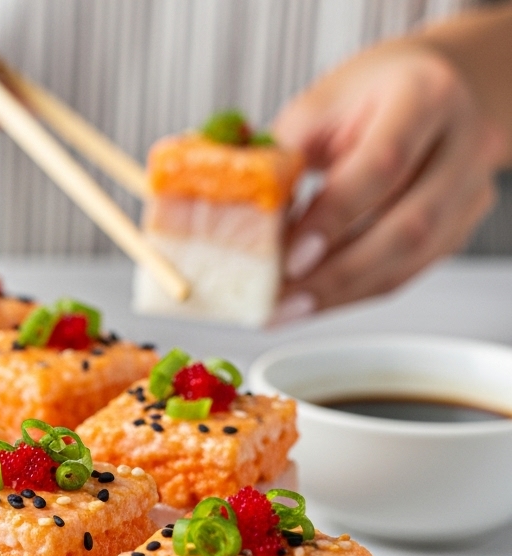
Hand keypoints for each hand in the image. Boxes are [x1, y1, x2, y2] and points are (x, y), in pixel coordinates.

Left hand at [271, 39, 506, 322]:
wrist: (436, 90)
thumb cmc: (372, 96)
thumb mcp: (321, 105)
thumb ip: (286, 156)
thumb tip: (242, 218)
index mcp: (425, 96)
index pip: (383, 165)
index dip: (334, 217)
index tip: (289, 258)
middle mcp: (461, 144)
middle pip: (408, 227)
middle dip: (336, 274)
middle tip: (279, 301)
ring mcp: (468, 191)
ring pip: (408, 261)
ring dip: (340, 294)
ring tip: (285, 310)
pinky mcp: (458, 229)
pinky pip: (405, 274)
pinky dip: (353, 293)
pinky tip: (312, 301)